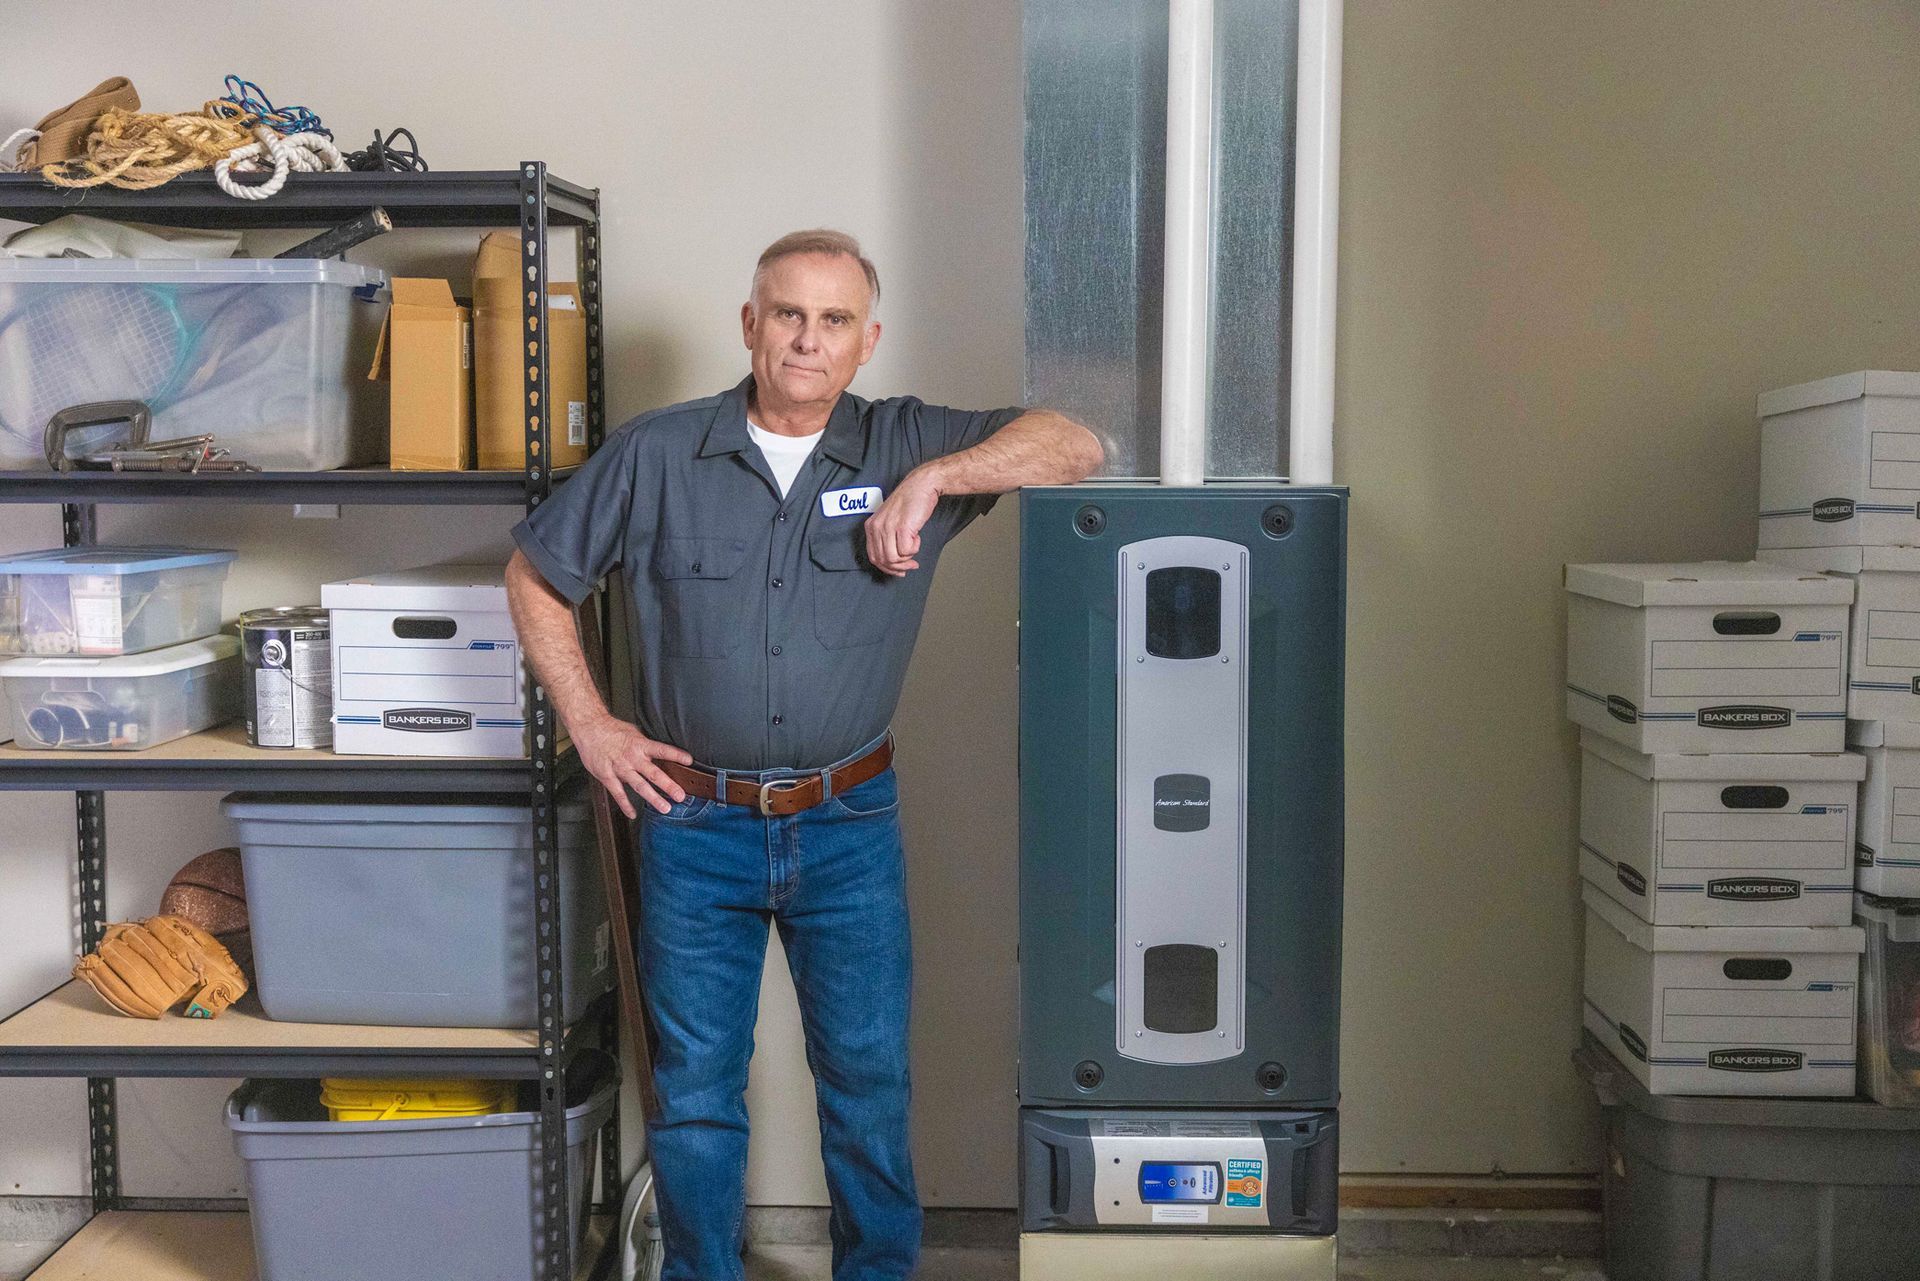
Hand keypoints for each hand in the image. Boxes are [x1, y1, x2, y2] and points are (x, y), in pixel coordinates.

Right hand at [573, 713, 692, 817]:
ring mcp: (620, 768)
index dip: (676, 755)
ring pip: (639, 786)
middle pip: (653, 773)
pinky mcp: (607, 776)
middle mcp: (632, 758)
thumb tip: (660, 752)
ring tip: (665, 808)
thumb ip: (646, 745)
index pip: (662, 750)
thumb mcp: (633, 732)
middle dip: (668, 785)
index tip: (689, 761)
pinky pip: (617, 793)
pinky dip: (625, 805)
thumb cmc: (612, 730)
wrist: (589, 728)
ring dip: (653, 798)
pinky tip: (632, 814)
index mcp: (640, 745)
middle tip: (681, 796)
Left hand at [865, 466, 941, 576]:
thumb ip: (887, 538)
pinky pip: (906, 551)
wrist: (921, 486)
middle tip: (911, 565)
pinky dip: (914, 548)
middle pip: (883, 560)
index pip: (874, 556)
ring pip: (893, 559)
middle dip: (898, 567)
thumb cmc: (909, 502)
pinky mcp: (902, 528)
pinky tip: (916, 537)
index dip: (887, 568)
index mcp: (871, 526)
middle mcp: (877, 527)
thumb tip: (893, 561)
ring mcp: (888, 527)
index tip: (898, 570)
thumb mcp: (890, 520)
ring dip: (907, 558)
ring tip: (914, 546)